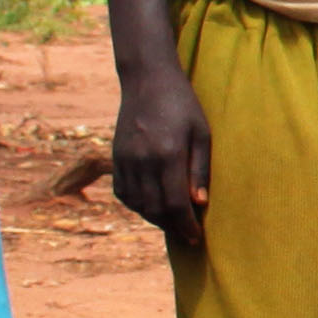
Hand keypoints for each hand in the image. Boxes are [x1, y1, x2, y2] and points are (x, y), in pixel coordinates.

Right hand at [111, 54, 212, 246]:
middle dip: (172, 227)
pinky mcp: (116, 157)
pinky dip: (137, 205)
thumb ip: (199, 169)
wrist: (147, 80)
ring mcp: (126, 159)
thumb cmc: (182, 104)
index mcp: (167, 154)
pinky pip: (123, 192)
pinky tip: (151, 206)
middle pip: (155, 209)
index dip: (186, 225)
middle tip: (187, 235)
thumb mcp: (201, 132)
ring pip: (137, 204)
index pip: (175, 203)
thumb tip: (200, 203)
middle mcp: (143, 160)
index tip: (196, 237)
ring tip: (172, 222)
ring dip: (155, 219)